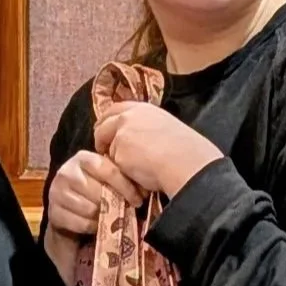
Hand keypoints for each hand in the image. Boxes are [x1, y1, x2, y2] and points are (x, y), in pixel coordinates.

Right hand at [44, 150, 143, 243]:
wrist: (65, 208)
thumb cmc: (91, 190)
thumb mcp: (104, 178)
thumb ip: (119, 177)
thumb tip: (144, 187)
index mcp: (83, 158)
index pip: (109, 170)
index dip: (126, 186)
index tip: (138, 199)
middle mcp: (67, 172)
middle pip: (99, 192)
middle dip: (115, 203)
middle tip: (125, 209)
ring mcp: (57, 192)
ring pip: (90, 209)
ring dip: (103, 216)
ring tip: (109, 216)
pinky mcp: (53, 212)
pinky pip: (81, 223)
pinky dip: (92, 226)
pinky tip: (96, 224)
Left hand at [94, 101, 224, 197]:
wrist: (185, 162)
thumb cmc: (184, 149)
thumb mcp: (164, 126)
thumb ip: (146, 126)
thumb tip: (135, 137)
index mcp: (142, 109)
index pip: (115, 109)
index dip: (107, 120)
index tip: (105, 129)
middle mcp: (128, 117)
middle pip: (103, 125)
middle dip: (100, 137)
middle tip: (102, 149)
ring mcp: (121, 134)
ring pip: (109, 147)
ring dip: (114, 158)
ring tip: (130, 169)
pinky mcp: (119, 152)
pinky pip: (114, 165)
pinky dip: (121, 171)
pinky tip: (135, 176)